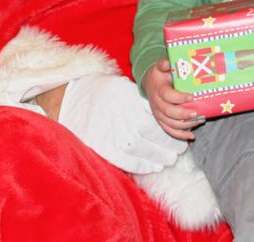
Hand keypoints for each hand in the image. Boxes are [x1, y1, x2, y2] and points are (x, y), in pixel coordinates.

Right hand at [58, 73, 186, 173]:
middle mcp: (123, 120)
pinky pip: (127, 161)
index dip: (170, 131)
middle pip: (152, 137)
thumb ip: (141, 102)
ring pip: (142, 151)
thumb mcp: (124, 88)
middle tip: (178, 150)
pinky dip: (142, 165)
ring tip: (169, 159)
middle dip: (168, 146)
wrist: (73, 99)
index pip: (156, 121)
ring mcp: (112, 135)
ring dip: (158, 157)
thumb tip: (162, 112)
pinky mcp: (103, 148)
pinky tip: (152, 166)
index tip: (180, 134)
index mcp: (129, 103)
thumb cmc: (102, 92)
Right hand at [143, 58, 203, 140]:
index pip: (167, 95)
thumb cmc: (160, 75)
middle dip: (183, 114)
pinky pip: (170, 131)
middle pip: (168, 112)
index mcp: (158, 90)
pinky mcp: (161, 120)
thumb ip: (164, 64)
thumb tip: (168, 63)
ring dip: (185, 125)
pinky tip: (192, 135)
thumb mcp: (160, 66)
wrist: (150, 84)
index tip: (192, 96)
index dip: (179, 97)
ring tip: (199, 120)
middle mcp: (157, 104)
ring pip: (170, 124)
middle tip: (197, 112)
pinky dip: (181, 135)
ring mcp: (158, 114)